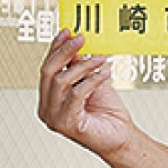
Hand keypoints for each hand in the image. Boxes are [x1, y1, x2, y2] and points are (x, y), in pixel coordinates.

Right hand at [38, 29, 133, 159]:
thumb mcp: (92, 82)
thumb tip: (77, 46)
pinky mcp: (67, 124)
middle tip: (81, 38)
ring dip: (83, 65)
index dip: (56, 48)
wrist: (121, 136)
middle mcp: (47, 108)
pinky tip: (105, 73)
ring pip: (61, 81)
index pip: (47, 68)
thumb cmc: (107, 112)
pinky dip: (92, 80)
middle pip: (48, 72)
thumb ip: (80, 67)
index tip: (68, 31)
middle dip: (65, 51)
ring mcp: (54, 118)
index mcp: (49, 98)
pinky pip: (76, 94)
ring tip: (101, 58)